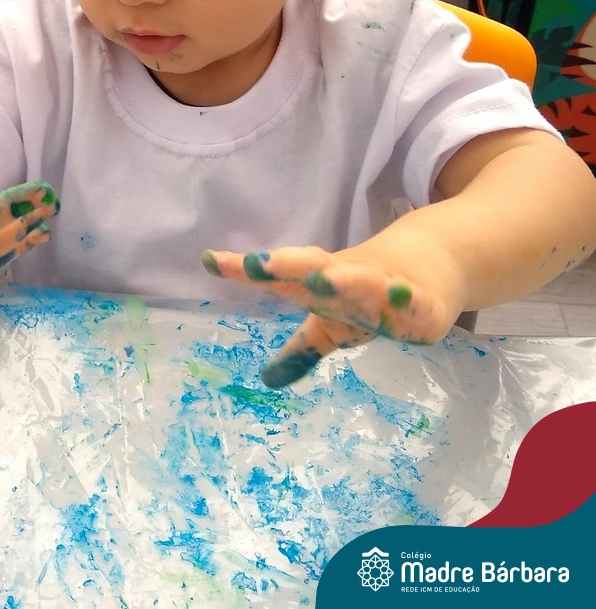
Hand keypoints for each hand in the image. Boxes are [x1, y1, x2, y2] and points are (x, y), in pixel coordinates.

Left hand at [202, 246, 459, 388]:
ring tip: (319, 280)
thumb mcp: (332, 324)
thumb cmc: (368, 293)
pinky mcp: (420, 304)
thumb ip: (301, 351)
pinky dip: (404, 300)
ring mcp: (383, 286)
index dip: (244, 270)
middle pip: (313, 269)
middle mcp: (346, 278)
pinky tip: (398, 297)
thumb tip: (267, 381)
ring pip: (361, 281)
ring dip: (341, 280)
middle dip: (286, 267)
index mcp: (319, 283)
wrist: (431, 266)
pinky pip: (412, 303)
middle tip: (257, 264)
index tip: (210, 260)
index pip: (278, 276)